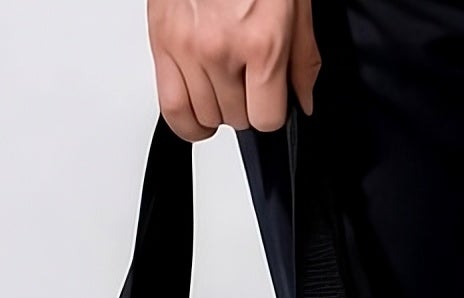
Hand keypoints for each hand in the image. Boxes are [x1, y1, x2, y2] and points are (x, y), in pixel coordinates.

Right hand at [148, 0, 319, 142]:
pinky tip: (198, 114)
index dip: (272, 112)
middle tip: (249, 82)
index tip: (272, 100)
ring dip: (217, 109)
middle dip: (246, 106)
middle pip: (236, 119)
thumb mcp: (296, 7)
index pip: (266, 118)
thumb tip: (302, 99)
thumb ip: (302, 59)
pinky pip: (170, 107)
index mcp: (261, 42)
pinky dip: (185, 120)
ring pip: (204, 116)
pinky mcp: (161, 44)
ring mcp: (187, 50)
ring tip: (224, 85)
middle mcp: (221, 50)